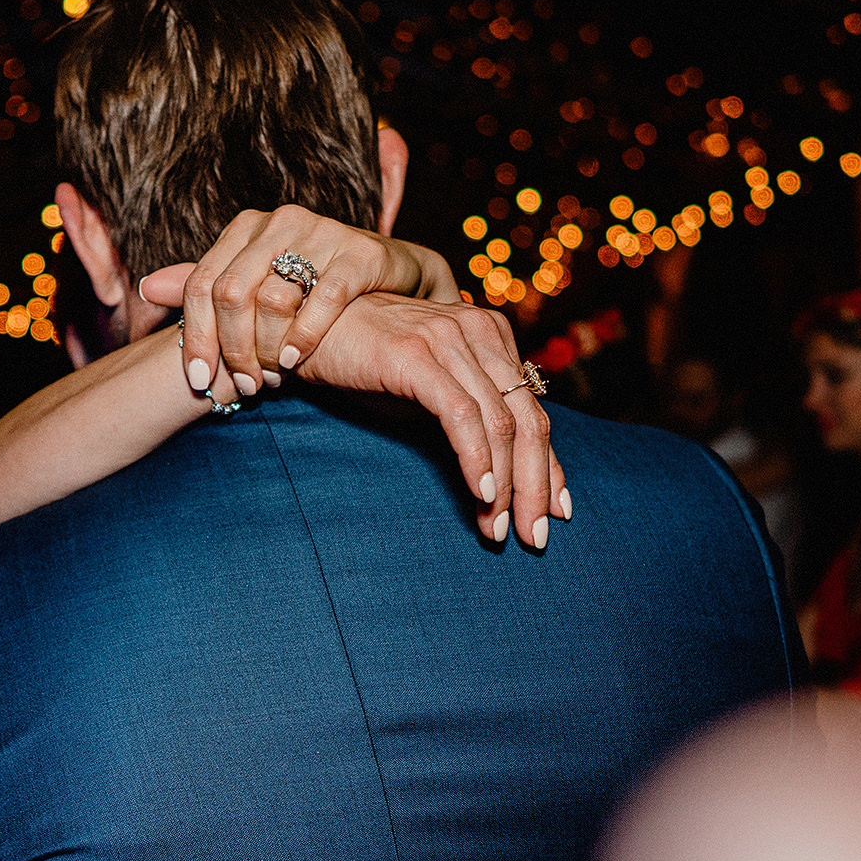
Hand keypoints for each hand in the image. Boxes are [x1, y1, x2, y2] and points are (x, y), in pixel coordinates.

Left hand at [140, 205, 457, 395]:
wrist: (388, 273)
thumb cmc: (312, 283)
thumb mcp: (256, 281)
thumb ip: (204, 286)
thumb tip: (146, 288)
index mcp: (246, 227)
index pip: (202, 284)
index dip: (197, 337)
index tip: (199, 380)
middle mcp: (279, 221)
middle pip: (231, 293)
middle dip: (232, 350)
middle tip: (242, 387)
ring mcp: (322, 231)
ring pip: (273, 298)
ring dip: (267, 350)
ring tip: (271, 381)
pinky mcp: (360, 251)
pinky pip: (324, 298)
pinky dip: (305, 336)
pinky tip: (296, 362)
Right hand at [294, 293, 567, 547]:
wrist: (303, 325)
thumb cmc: (362, 361)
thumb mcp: (424, 387)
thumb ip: (463, 413)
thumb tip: (499, 473)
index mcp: (491, 336)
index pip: (534, 411)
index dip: (550, 467)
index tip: (556, 512)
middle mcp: (479, 331)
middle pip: (527, 420)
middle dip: (536, 485)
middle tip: (534, 535)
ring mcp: (450, 339)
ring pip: (500, 423)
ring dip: (506, 484)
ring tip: (499, 528)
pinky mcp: (417, 355)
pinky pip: (461, 415)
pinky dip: (475, 457)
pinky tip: (481, 493)